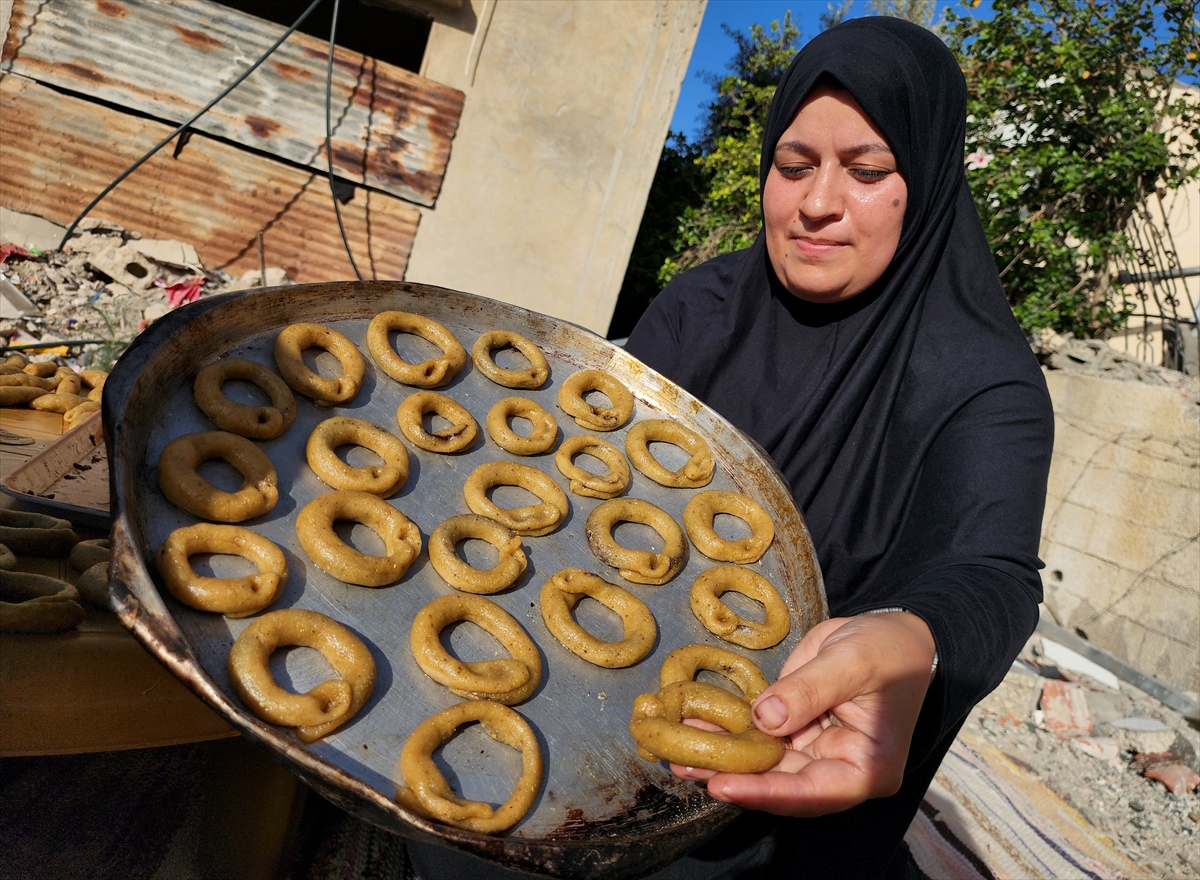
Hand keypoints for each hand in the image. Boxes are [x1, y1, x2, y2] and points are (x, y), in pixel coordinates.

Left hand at [671, 611, 935, 816]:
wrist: (897, 635)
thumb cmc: (888, 650)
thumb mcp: (851, 661)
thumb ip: (808, 690)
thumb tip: (764, 719)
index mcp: (867, 767)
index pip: (812, 792)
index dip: (766, 793)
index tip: (724, 786)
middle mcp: (840, 770)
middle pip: (781, 785)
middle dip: (731, 776)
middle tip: (683, 764)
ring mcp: (817, 753)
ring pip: (765, 766)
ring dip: (722, 757)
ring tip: (676, 750)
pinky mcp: (798, 731)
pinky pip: (761, 739)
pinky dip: (731, 734)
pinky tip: (697, 726)